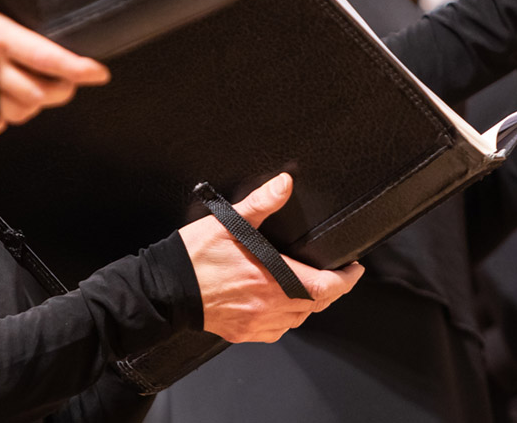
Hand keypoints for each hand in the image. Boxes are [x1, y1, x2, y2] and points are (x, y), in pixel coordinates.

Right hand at [179, 173, 364, 343]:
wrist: (162, 289)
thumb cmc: (193, 257)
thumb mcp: (228, 222)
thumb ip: (260, 203)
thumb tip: (284, 184)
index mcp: (270, 279)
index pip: (323, 287)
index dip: (345, 280)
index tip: (353, 269)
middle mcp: (266, 305)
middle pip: (315, 305)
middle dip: (330, 290)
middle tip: (335, 275)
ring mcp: (255, 322)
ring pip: (298, 320)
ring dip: (308, 305)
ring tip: (310, 287)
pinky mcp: (241, 332)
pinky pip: (276, 331)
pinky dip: (286, 319)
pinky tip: (280, 305)